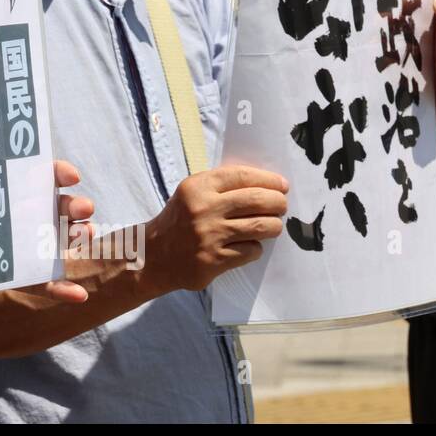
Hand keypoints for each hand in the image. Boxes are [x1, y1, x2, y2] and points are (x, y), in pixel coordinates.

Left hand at [13, 160, 94, 304]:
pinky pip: (49, 284)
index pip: (48, 176)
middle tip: (85, 207)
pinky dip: (64, 290)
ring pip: (64, 239)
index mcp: (22, 192)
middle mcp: (36, 216)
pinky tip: (79, 295)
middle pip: (63, 207)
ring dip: (80, 235)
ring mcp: (37, 246)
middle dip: (76, 205)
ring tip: (84, 233)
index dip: (61, 173)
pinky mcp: (30, 277)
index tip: (71, 176)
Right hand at [141, 165, 288, 293]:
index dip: (268, 179)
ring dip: (273, 226)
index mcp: (197, 187)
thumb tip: (264, 185)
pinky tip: (247, 246)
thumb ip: (221, 187)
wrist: (153, 255)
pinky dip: (255, 248)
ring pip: (262, 226)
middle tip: (281, 206)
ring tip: (271, 226)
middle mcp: (204, 209)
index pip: (242, 176)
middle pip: (258, 200)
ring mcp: (210, 235)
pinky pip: (251, 250)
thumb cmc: (179, 220)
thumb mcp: (192, 194)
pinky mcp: (215, 259)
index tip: (282, 185)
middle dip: (278, 202)